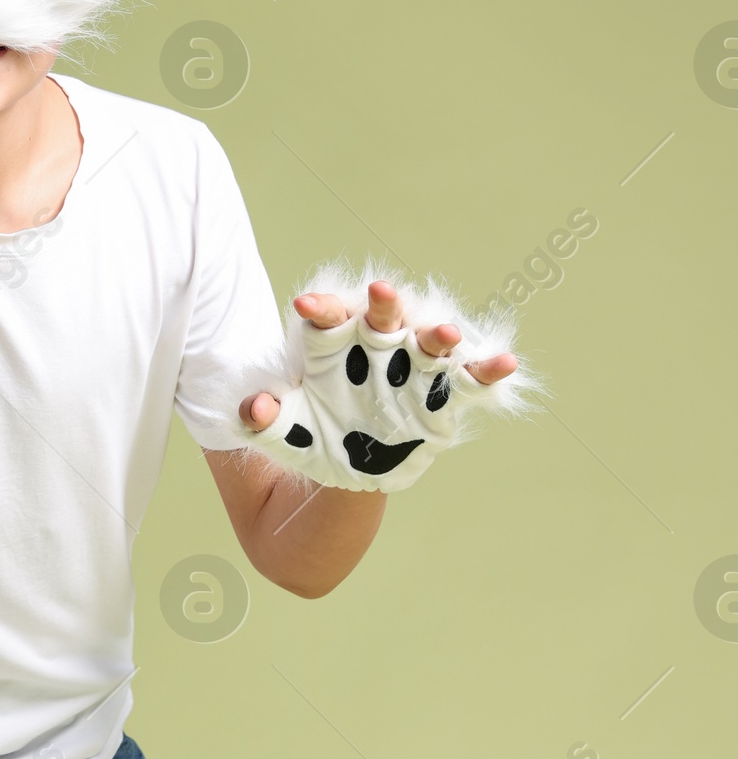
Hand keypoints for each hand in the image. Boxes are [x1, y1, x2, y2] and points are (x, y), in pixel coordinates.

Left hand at [239, 280, 517, 428]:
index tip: (305, 306)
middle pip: (382, 315)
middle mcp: (377, 346)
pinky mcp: (442, 396)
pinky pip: (468, 379)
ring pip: (428, 341)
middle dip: (384, 304)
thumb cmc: (314, 433)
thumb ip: (265, 418)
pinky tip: (504, 363)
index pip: (328, 315)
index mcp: (334, 344)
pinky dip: (487, 370)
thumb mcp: (284, 430)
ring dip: (438, 334)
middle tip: (379, 292)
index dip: (320, 307)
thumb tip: (254, 408)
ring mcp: (413, 369)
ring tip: (445, 333)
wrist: (347, 467)